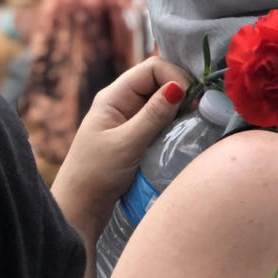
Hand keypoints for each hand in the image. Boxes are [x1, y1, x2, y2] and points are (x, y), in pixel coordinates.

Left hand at [52, 57, 190, 242]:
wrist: (79, 209)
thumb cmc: (96, 175)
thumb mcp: (126, 144)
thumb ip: (153, 116)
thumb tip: (179, 87)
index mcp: (114, 96)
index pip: (152, 68)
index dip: (175, 77)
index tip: (193, 101)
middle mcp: (123, 101)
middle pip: (159, 80)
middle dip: (181, 90)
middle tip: (199, 112)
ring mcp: (130, 118)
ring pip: (163, 100)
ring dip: (179, 108)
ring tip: (194, 123)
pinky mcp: (137, 135)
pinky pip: (161, 119)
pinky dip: (174, 122)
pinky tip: (183, 133)